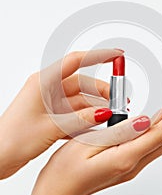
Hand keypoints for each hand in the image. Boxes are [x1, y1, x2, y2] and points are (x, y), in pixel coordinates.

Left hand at [0, 48, 123, 178]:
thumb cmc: (11, 138)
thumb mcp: (51, 127)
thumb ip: (80, 119)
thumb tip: (103, 112)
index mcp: (43, 82)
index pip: (75, 61)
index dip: (98, 56)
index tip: (115, 56)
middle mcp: (47, 90)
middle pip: (82, 84)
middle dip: (101, 92)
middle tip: (118, 102)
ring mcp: (50, 105)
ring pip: (80, 101)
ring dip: (95, 109)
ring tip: (111, 118)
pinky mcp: (50, 118)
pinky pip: (74, 116)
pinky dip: (86, 122)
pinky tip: (96, 129)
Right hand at [38, 94, 161, 194]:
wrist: (57, 192)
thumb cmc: (65, 168)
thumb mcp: (87, 144)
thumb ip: (118, 133)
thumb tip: (145, 120)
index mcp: (124, 157)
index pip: (160, 133)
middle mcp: (133, 165)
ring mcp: (132, 168)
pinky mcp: (127, 166)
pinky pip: (152, 147)